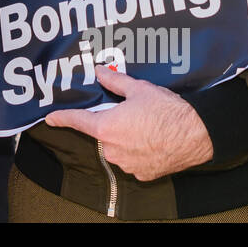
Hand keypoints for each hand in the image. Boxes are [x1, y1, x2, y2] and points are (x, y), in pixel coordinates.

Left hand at [44, 66, 213, 181]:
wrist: (197, 135)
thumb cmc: (167, 111)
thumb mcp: (139, 89)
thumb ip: (115, 82)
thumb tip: (101, 72)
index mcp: (106, 127)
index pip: (78, 121)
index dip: (63, 118)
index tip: (50, 119)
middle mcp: (112, 149)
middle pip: (103, 133)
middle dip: (113, 123)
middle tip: (133, 113)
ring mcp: (127, 164)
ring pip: (118, 147)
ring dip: (126, 138)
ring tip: (148, 126)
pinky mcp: (142, 174)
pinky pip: (133, 160)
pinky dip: (139, 151)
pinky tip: (153, 141)